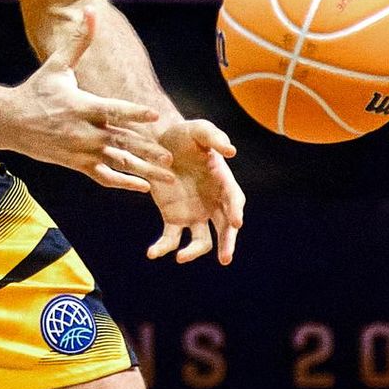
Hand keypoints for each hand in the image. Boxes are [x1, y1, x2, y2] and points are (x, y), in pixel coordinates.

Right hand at [4, 9, 174, 192]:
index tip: (153, 116)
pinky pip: (103, 177)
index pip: (111, 110)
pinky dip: (123, 183)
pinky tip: (143, 188)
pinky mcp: (77, 164)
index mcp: (81, 106)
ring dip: (142, 170)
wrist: (9, 121)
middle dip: (145, 150)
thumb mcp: (57, 65)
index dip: (132, 113)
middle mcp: (82, 131)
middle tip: (169, 157)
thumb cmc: (37, 90)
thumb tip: (89, 11)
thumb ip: (78, 41)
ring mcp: (80, 151)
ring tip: (167, 175)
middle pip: (119, 142)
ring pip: (116, 163)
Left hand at [147, 118, 243, 265]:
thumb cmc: (184, 134)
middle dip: (227, 243)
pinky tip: (152, 253)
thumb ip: (214, 138)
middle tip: (225, 258)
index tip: (236, 222)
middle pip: (224, 228)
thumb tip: (231, 151)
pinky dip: (163, 247)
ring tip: (180, 257)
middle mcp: (213, 203)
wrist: (159, 141)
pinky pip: (171, 238)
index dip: (235, 211)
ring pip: (200, 240)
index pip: (234, 200)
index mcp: (223, 182)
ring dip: (193, 252)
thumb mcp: (199, 130)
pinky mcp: (173, 217)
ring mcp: (194, 213)